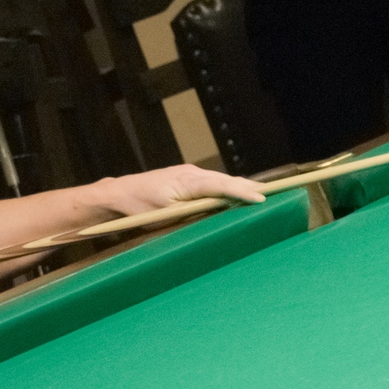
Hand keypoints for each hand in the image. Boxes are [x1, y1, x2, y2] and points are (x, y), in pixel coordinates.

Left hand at [96, 164, 267, 217]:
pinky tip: (236, 197)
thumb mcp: (166, 216)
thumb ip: (192, 213)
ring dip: (238, 189)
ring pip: (220, 181)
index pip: (221, 186)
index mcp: (187, 181)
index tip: (261, 198)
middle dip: (248, 188)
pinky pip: (211, 184)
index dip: (242, 192)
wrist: (117, 195)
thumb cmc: (138, 208)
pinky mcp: (185, 179)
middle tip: (271, 196)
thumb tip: (216, 214)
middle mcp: (190, 173)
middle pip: (226, 181)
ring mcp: (188, 174)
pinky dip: (225, 190)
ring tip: (260, 197)